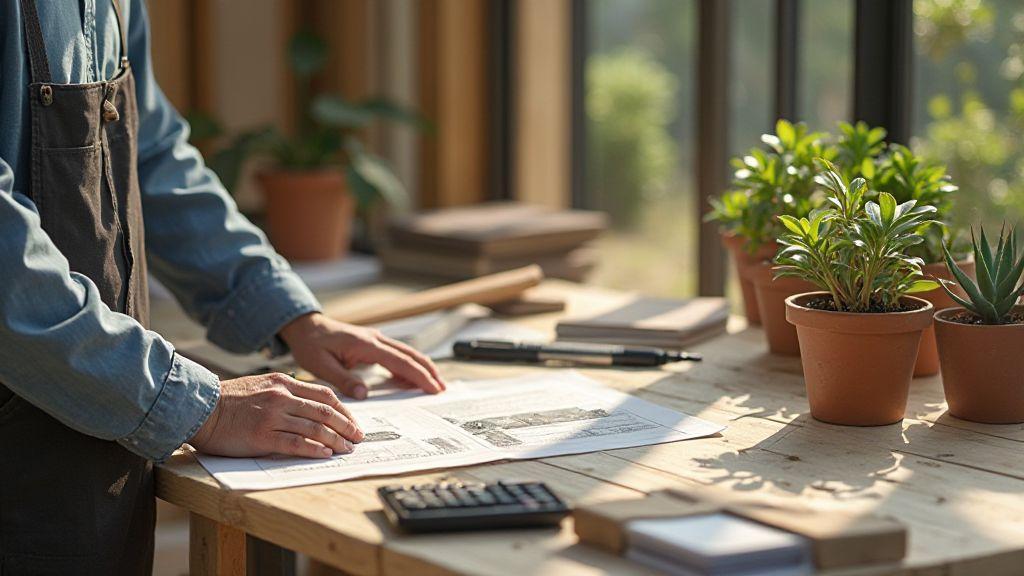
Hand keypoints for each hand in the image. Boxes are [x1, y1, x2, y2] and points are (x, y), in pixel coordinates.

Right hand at [189, 373, 363, 457]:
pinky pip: (296, 443)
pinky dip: (315, 450)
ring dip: (336, 440)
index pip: (324, 395)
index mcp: (283, 382)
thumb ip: (285, 393)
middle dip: (346, 426)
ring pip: (314, 428)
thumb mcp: (261, 386)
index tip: (353, 422)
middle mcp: (281, 397)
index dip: (344, 410)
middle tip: (358, 437)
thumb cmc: (228, 400)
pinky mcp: (262, 436)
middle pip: (325, 411)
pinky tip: (326, 454)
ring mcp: (272, 416)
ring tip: (347, 449)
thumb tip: (310, 407)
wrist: (198, 408)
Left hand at [279, 312, 445, 398]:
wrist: (306, 326)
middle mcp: (375, 339)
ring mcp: (376, 339)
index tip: (433, 388)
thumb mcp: (320, 366)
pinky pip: (396, 353)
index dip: (419, 375)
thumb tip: (364, 394)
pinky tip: (410, 377)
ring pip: (406, 352)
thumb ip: (343, 380)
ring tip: (434, 383)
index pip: (400, 362)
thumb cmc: (311, 345)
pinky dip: (408, 364)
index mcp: (366, 345)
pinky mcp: (373, 342)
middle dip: (428, 371)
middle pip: (410, 355)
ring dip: (421, 367)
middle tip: (441, 388)